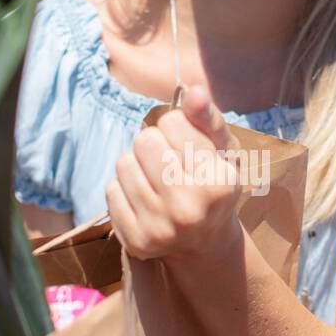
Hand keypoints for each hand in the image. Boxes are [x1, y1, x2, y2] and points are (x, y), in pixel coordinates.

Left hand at [106, 85, 244, 262]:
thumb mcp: (223, 151)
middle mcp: (189, 208)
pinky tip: (144, 201)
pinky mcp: (136, 241)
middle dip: (154, 144)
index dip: (177, 127)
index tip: (186, 145)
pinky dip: (125, 190)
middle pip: (145, 140)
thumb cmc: (213, 186)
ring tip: (156, 181)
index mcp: (218, 182)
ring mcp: (160, 227)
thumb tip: (193, 91)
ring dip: (137, 166)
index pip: (173, 122)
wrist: (205, 244)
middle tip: (168, 163)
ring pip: (124, 164)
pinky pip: (112, 191)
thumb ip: (208, 118)